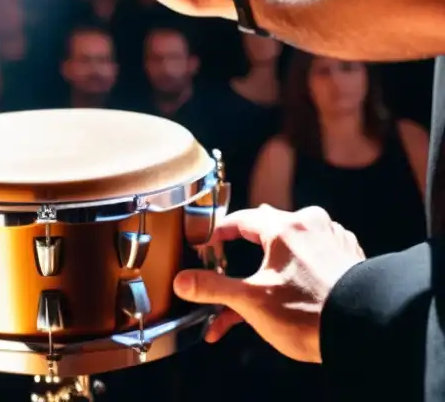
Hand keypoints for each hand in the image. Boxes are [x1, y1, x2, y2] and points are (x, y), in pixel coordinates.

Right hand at [173, 205, 365, 362]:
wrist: (367, 331)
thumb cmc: (310, 314)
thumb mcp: (251, 301)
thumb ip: (212, 288)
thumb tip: (182, 281)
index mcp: (285, 227)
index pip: (240, 220)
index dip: (218, 232)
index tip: (206, 243)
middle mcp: (311, 225)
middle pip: (266, 232)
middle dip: (244, 256)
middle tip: (229, 270)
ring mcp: (334, 242)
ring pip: (289, 250)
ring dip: (269, 271)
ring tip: (257, 298)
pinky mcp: (350, 260)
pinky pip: (312, 261)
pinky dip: (295, 275)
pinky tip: (289, 297)